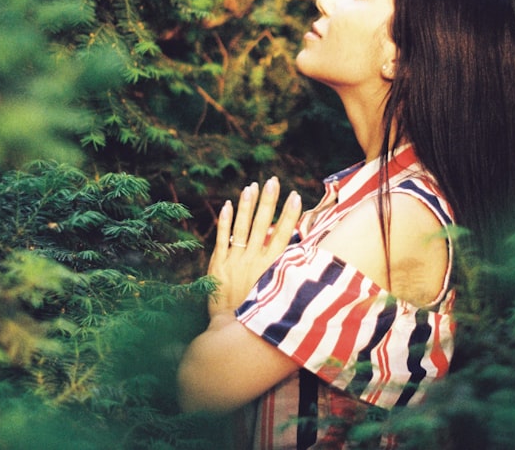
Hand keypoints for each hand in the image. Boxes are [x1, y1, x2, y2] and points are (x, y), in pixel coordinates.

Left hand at [206, 177, 300, 317]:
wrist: (231, 332)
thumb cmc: (259, 317)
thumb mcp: (277, 294)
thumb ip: (284, 272)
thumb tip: (296, 253)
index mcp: (271, 267)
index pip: (283, 234)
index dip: (289, 214)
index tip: (295, 195)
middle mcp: (253, 260)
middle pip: (262, 224)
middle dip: (268, 201)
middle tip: (273, 181)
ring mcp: (235, 261)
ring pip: (241, 227)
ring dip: (247, 205)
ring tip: (252, 186)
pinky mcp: (218, 266)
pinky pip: (221, 238)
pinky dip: (224, 222)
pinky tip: (227, 205)